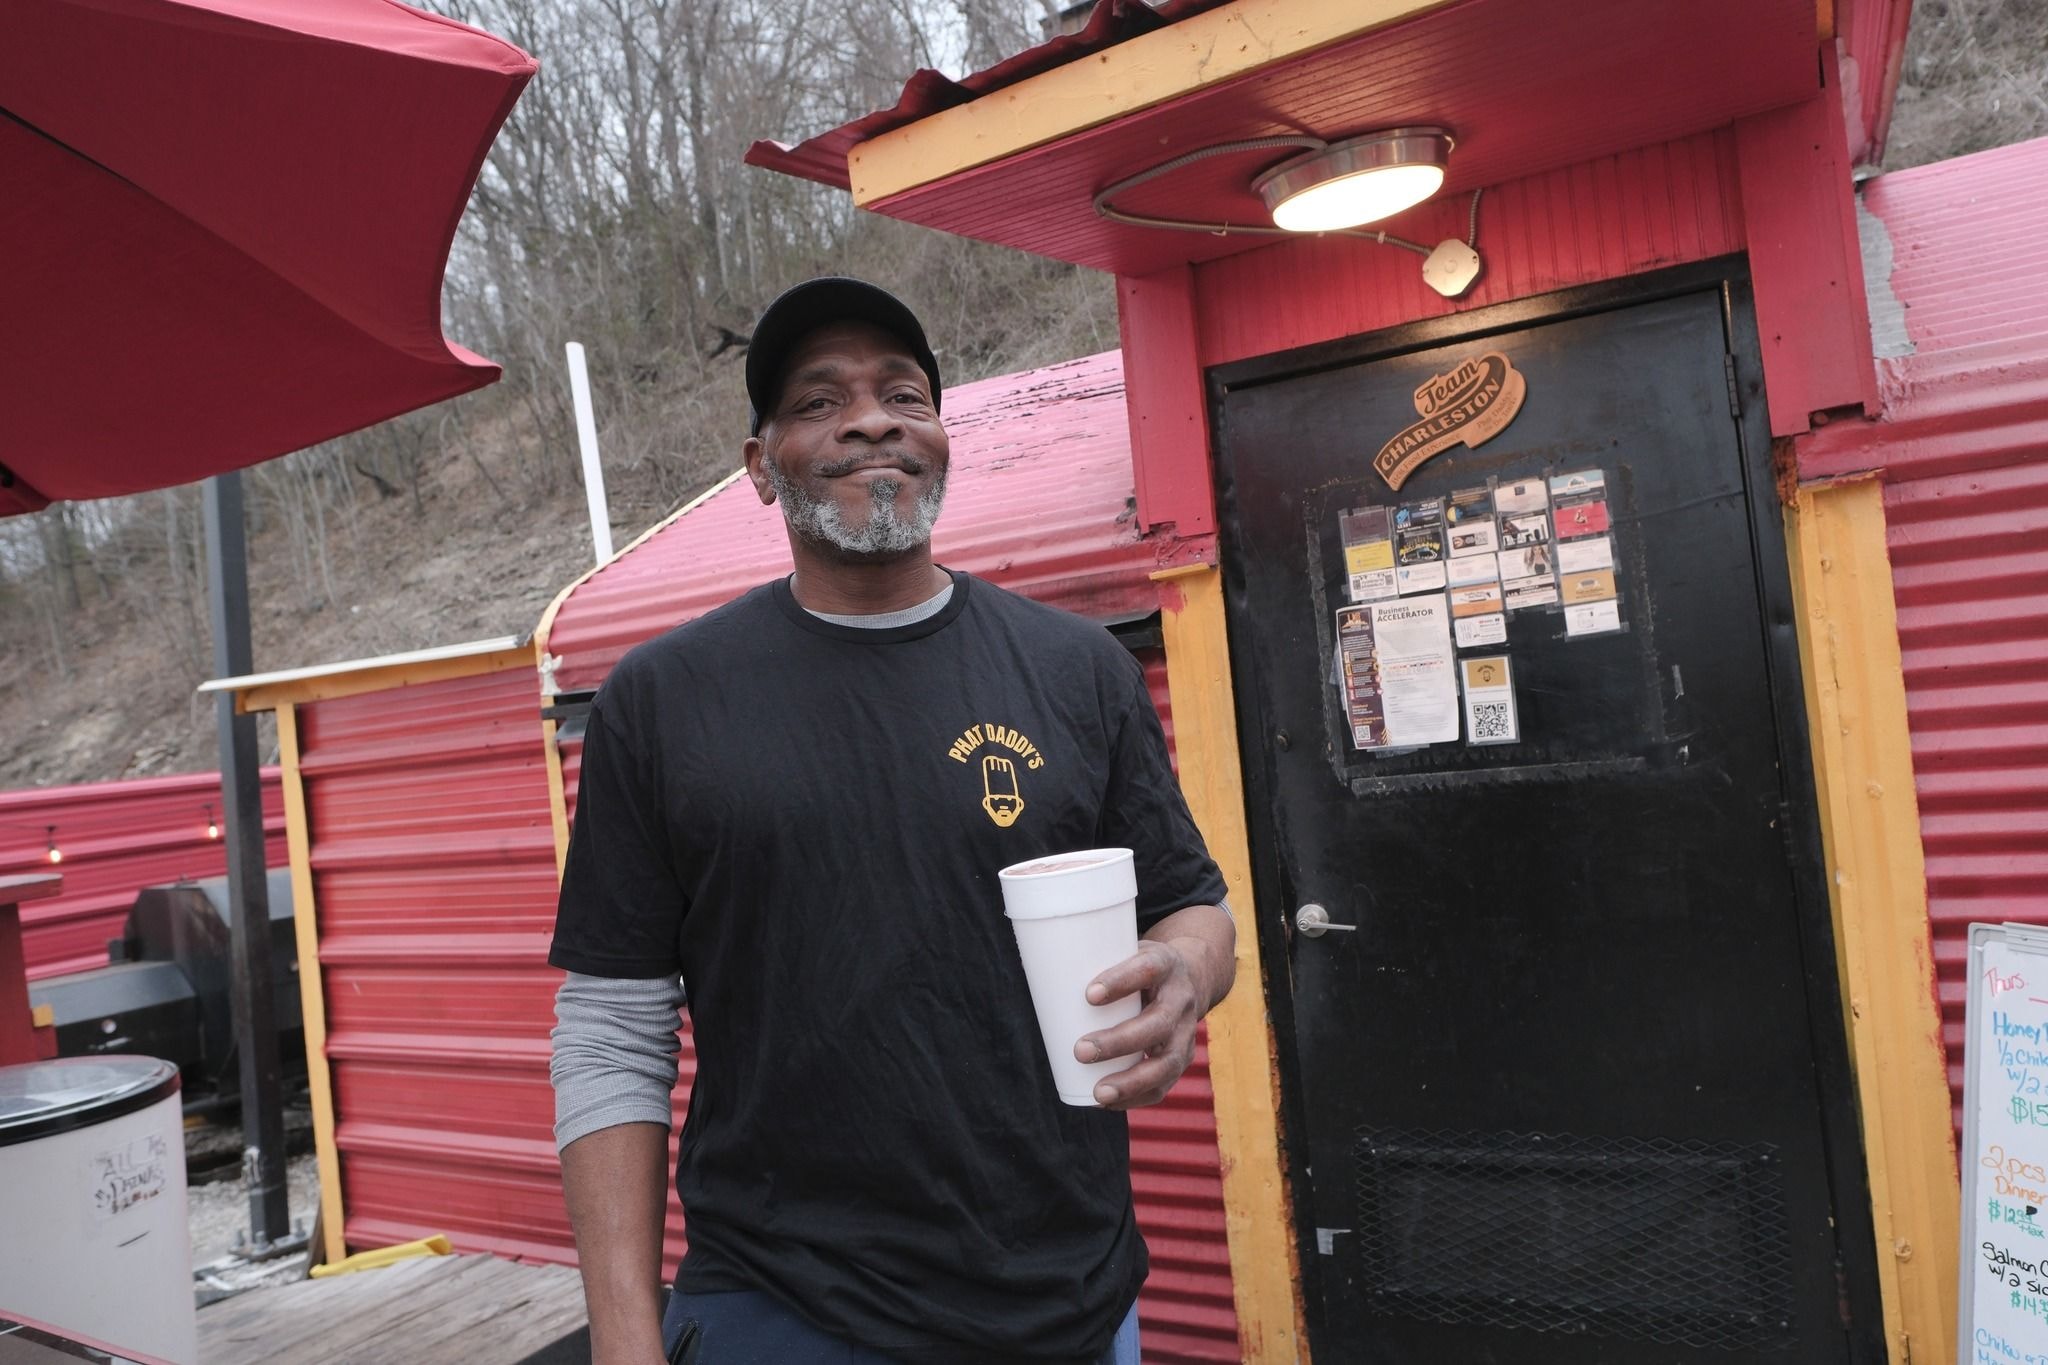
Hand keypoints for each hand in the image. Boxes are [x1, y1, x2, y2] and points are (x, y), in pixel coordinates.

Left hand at [1073, 938, 1206, 1109]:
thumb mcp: (1123, 950)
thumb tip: (1031, 963)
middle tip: (1081, 1050)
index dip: (1121, 981)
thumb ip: (1088, 960)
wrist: (1188, 977)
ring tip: (1097, 1091)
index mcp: (1166, 965)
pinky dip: (1136, 1097)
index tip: (1088, 995)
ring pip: (1165, 1063)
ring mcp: (1186, 1033)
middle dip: (1119, 1041)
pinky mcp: (1181, 1059)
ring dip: (1130, 1081)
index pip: (1148, 970)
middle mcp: (1181, 999)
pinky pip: (1163, 1085)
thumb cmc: (1137, 966)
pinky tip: (1108, 1102)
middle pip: (1157, 1024)